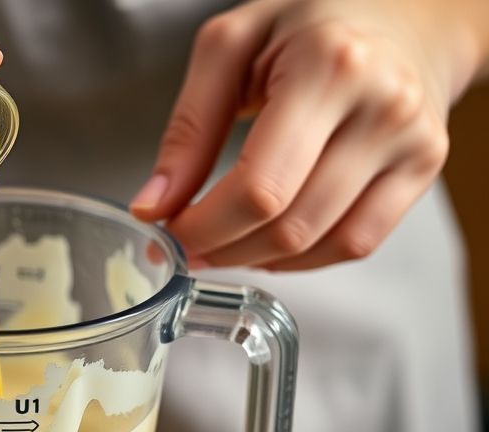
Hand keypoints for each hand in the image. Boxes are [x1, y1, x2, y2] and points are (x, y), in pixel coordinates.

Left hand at [131, 0, 485, 270]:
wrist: (401, 12)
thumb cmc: (309, 21)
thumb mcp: (230, 47)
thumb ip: (188, 128)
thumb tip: (154, 205)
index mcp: (329, 67)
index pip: (258, 187)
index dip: (204, 227)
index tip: (168, 232)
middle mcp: (382, 108)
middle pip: (289, 225)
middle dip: (223, 248)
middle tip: (187, 245)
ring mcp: (411, 143)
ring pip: (322, 244)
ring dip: (258, 258)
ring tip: (222, 243)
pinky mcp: (424, 169)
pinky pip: (358, 243)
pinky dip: (304, 259)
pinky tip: (268, 244)